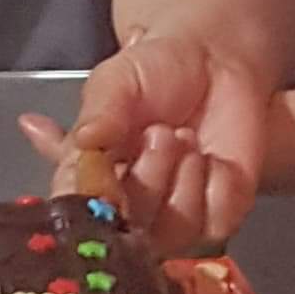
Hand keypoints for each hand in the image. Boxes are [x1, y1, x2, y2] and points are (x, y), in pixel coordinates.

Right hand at [20, 31, 270, 252]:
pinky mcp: (217, 217)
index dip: (94, 199)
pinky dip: (217, 184)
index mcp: (89, 178)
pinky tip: (213, 156)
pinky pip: (215, 221)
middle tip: (159, 130)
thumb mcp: (118, 79)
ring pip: (172, 233)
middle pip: (127, 229)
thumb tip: (86, 138)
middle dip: (146, 180)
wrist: (214, 60)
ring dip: (182, 179)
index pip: (78, 211)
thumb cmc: (157, 72)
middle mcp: (127, 206)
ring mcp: (172, 218)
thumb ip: (100, 110)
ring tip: (184, 137)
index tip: (110, 169)